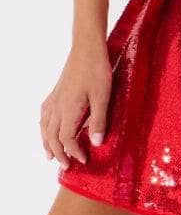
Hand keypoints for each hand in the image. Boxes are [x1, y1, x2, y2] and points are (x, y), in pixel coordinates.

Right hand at [40, 39, 111, 169]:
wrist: (87, 48)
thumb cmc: (97, 70)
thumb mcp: (103, 97)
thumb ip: (99, 121)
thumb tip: (96, 143)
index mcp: (69, 110)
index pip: (66, 139)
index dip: (73, 152)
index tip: (84, 160)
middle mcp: (57, 106)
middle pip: (52, 136)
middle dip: (59, 153)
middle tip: (66, 166)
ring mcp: (55, 99)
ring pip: (45, 127)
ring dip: (47, 143)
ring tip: (50, 155)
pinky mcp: (56, 92)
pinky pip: (44, 114)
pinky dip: (44, 127)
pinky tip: (46, 128)